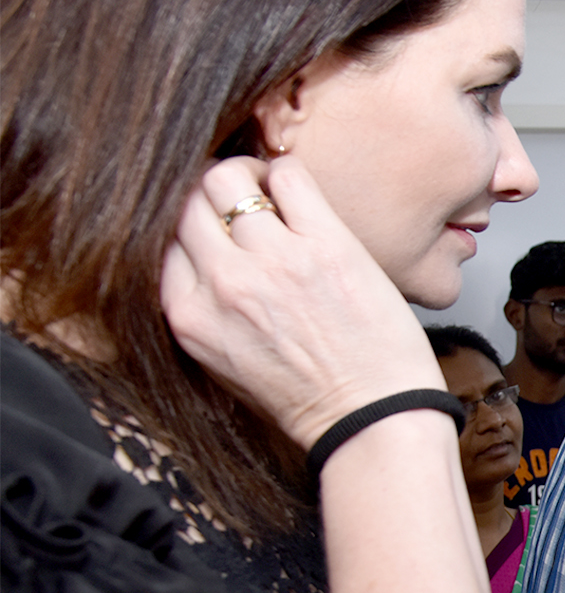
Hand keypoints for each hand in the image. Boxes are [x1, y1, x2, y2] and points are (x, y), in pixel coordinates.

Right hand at [160, 155, 445, 449]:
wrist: (372, 418)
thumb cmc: (309, 398)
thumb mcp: (226, 364)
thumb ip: (204, 309)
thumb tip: (203, 255)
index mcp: (189, 315)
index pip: (164, 239)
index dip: (191, 225)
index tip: (216, 226)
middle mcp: (221, 284)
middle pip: (187, 201)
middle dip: (212, 195)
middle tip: (246, 203)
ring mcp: (273, 261)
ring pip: (228, 179)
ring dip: (249, 178)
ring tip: (272, 194)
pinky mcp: (325, 245)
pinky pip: (289, 176)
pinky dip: (288, 174)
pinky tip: (301, 195)